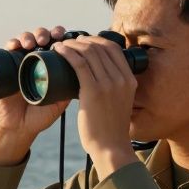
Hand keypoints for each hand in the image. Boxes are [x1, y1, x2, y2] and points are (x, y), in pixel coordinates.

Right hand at [0, 26, 73, 165]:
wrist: (19, 128)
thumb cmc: (39, 116)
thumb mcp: (59, 102)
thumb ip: (69, 90)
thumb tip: (85, 74)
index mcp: (50, 65)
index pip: (56, 43)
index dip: (61, 36)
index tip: (66, 37)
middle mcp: (35, 60)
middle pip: (41, 37)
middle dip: (45, 33)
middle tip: (48, 39)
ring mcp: (20, 62)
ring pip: (25, 39)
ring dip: (29, 36)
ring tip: (33, 43)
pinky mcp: (5, 67)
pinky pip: (7, 50)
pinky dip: (11, 44)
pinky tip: (15, 45)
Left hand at [52, 35, 138, 176]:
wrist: (111, 148)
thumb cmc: (111, 129)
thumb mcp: (121, 103)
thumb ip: (115, 90)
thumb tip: (100, 81)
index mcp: (129, 79)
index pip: (113, 48)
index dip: (95, 40)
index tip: (82, 42)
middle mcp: (121, 78)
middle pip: (99, 46)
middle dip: (81, 40)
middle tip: (67, 43)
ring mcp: (108, 84)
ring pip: (89, 52)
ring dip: (71, 44)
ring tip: (60, 46)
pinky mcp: (93, 91)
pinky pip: (79, 64)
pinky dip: (67, 53)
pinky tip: (59, 51)